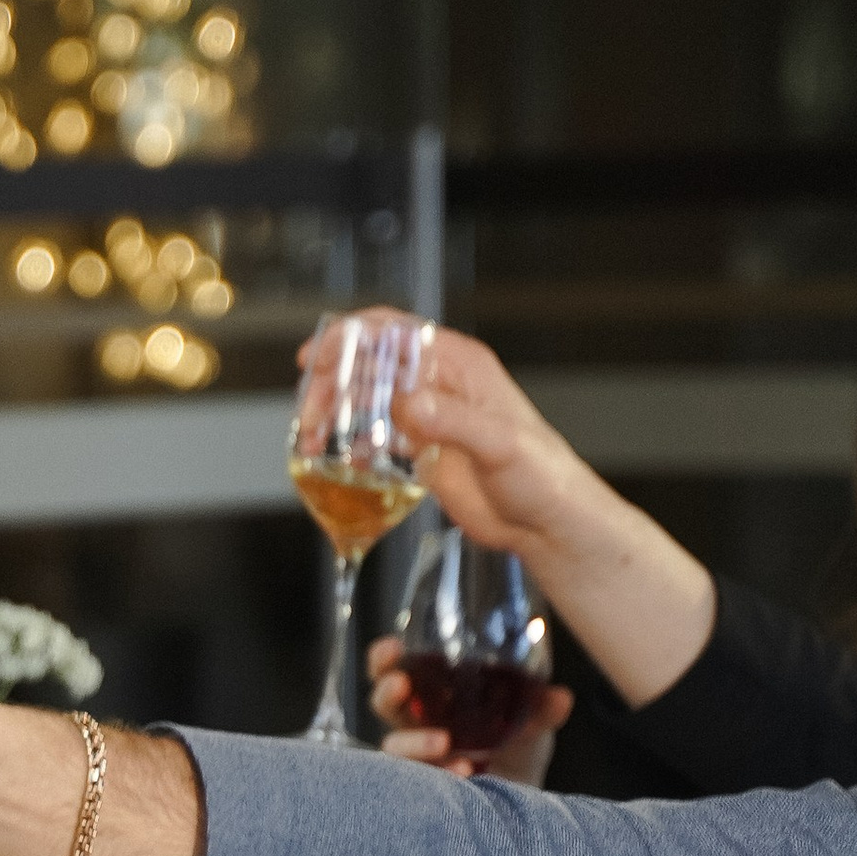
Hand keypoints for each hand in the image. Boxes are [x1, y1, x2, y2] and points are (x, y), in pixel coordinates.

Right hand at [302, 314, 587, 555]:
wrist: (548, 523)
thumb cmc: (542, 476)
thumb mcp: (500, 444)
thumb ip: (452, 421)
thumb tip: (408, 404)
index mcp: (460, 366)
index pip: (395, 333)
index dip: (350, 337)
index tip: (316, 358)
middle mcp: (441, 386)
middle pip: (371, 366)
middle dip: (333, 383)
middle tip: (308, 413)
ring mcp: (431, 419)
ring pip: (370, 401)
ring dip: (338, 415)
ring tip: (313, 439)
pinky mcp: (425, 453)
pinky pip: (379, 439)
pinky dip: (355, 448)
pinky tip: (343, 464)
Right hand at [366, 634, 570, 786]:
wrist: (523, 798)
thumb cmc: (515, 750)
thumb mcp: (533, 721)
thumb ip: (543, 708)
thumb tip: (560, 697)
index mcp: (433, 697)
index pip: (396, 670)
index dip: (385, 659)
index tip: (394, 647)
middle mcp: (418, 725)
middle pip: (384, 703)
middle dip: (387, 690)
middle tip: (402, 683)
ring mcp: (421, 757)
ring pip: (395, 746)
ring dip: (414, 741)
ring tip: (443, 741)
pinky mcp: (428, 787)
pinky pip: (421, 780)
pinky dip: (442, 772)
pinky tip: (464, 771)